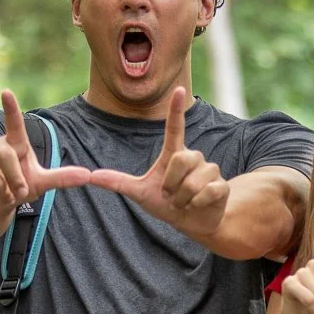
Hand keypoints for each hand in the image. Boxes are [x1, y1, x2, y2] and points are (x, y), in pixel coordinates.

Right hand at [0, 89, 92, 214]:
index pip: (14, 123)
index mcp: (15, 143)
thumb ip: (62, 178)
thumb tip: (87, 175)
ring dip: (0, 194)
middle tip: (17, 192)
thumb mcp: (42, 182)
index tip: (6, 91)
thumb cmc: (19, 186)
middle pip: (5, 157)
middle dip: (14, 180)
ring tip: (1, 195)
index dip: (11, 108)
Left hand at [89, 87, 229, 235]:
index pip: (175, 127)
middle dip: (170, 184)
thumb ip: (118, 183)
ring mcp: (210, 170)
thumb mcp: (139, 193)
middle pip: (180, 159)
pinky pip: (207, 193)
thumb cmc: (166, 204)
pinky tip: (197, 206)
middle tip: (170, 196)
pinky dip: (196, 204)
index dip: (176, 109)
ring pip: (193, 182)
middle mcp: (194, 157)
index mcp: (174, 153)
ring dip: (182, 199)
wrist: (191, 223)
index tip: (179, 90)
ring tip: (183, 203)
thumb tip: (91, 175)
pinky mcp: (222, 187)